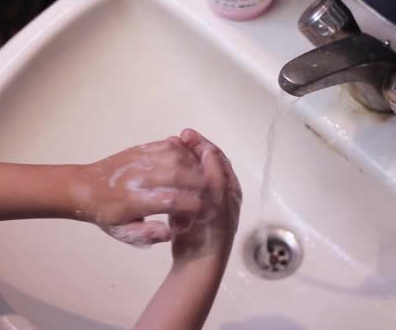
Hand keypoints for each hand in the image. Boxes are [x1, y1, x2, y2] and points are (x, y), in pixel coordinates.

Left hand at [71, 136, 205, 246]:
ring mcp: (141, 160)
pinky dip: (185, 153)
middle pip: (178, 175)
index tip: (205, 212)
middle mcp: (140, 178)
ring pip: (176, 157)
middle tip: (212, 193)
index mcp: (135, 201)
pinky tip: (190, 164)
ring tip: (203, 178)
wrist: (84, 187)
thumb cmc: (107, 214)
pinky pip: (169, 145)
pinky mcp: (142, 148)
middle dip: (200, 184)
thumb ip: (147, 235)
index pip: (171, 200)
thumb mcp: (124, 233)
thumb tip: (170, 233)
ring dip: (195, 167)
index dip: (193, 205)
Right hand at [170, 129, 241, 263]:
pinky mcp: (191, 209)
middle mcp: (220, 193)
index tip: (185, 133)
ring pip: (195, 173)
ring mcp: (205, 201)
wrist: (198, 261)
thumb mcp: (216, 199)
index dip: (202, 144)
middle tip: (176, 137)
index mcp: (230, 189)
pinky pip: (185, 185)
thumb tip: (208, 150)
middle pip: (207, 163)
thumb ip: (214, 174)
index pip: (217, 158)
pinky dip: (178, 174)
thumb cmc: (211, 231)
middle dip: (193, 149)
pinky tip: (166, 169)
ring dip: (184, 160)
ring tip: (170, 149)